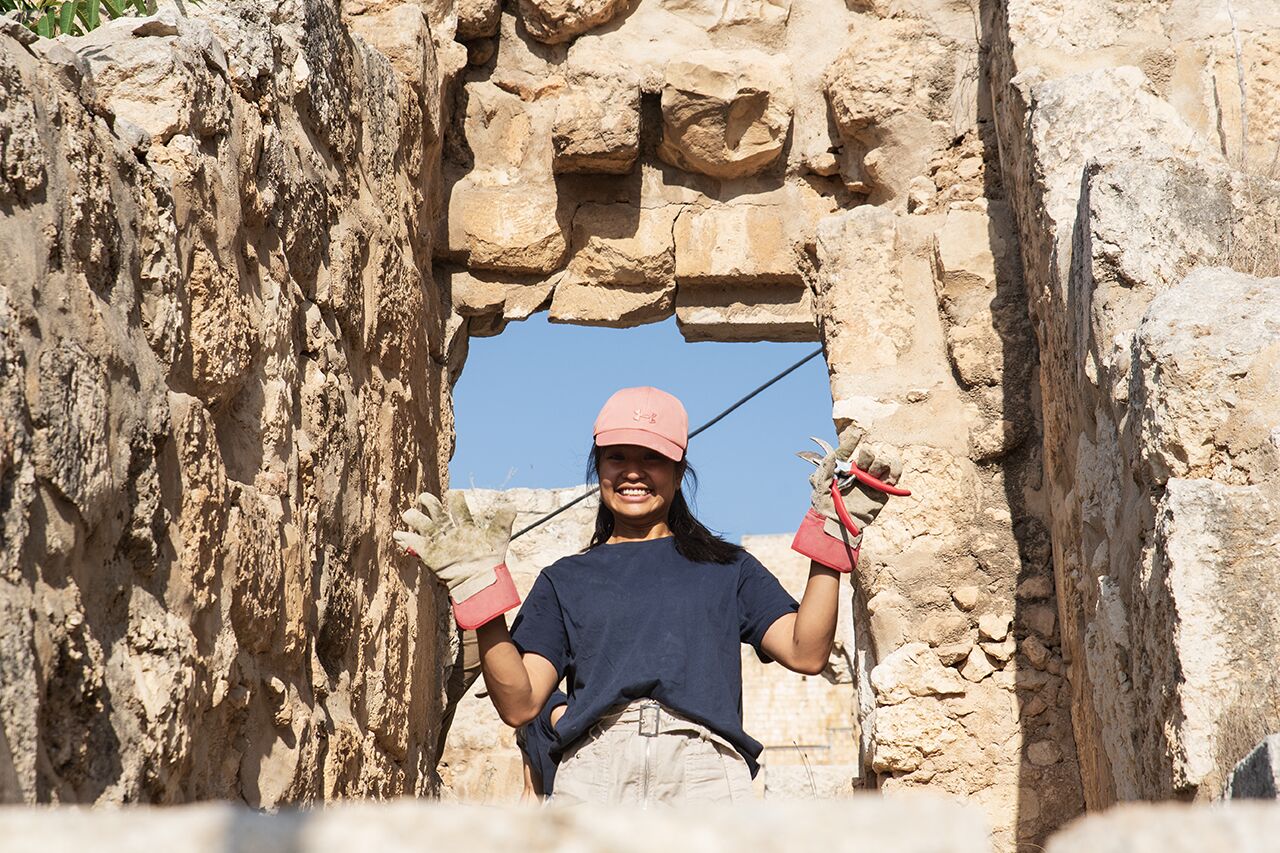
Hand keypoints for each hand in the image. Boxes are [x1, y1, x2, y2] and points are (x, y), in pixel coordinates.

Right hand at [394, 491, 515, 600]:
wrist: (480, 582)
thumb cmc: (490, 560)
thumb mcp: (499, 538)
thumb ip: (503, 520)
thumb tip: (510, 505)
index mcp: (465, 525)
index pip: (457, 506)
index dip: (455, 499)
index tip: (454, 496)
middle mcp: (450, 530)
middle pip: (436, 511)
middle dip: (429, 502)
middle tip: (425, 499)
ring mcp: (439, 542)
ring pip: (423, 524)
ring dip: (415, 518)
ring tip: (410, 515)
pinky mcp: (430, 554)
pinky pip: (415, 544)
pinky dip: (405, 539)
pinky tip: (398, 534)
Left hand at [804, 427, 903, 539]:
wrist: (838, 527)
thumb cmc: (825, 508)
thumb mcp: (818, 491)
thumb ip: (824, 472)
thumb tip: (832, 456)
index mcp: (841, 468)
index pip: (846, 450)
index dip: (851, 441)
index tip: (857, 433)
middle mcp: (857, 471)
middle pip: (867, 454)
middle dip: (866, 455)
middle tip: (861, 466)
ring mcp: (870, 480)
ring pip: (882, 462)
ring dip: (880, 463)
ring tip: (872, 474)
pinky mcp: (882, 490)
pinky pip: (894, 475)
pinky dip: (895, 470)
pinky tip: (890, 476)